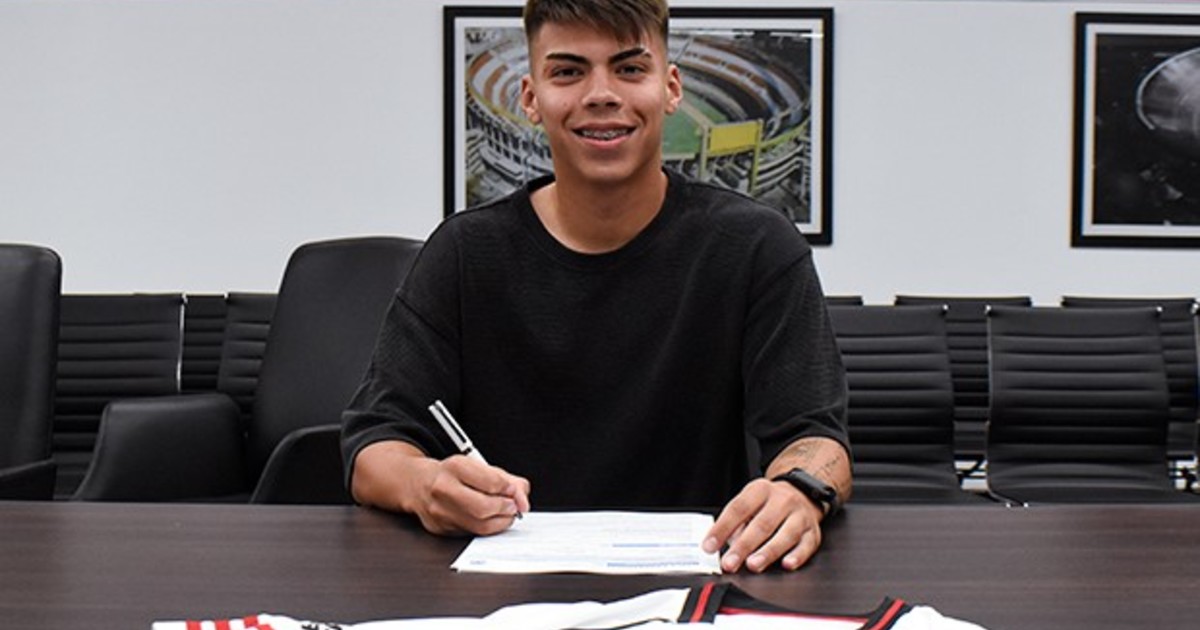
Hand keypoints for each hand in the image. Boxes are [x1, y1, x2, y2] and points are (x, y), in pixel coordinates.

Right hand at [350, 441, 530, 536]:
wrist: (415, 483)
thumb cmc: (450, 474)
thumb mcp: (478, 466)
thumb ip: (505, 478)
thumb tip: (522, 497)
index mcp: (454, 467)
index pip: (490, 481)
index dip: (510, 489)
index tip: (516, 492)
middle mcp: (443, 488)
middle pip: (483, 507)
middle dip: (505, 509)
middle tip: (513, 507)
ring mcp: (439, 511)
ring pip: (478, 525)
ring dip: (500, 522)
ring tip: (505, 514)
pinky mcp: (439, 528)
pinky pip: (470, 533)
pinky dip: (487, 528)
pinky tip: (490, 520)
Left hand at [702, 477, 822, 572]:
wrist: (803, 493)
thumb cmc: (769, 504)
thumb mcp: (750, 503)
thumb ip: (737, 523)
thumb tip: (727, 545)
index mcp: (760, 490)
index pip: (738, 509)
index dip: (722, 528)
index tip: (709, 546)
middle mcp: (782, 500)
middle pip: (761, 524)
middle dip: (743, 546)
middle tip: (730, 563)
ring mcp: (800, 516)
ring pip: (785, 535)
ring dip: (768, 552)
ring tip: (753, 565)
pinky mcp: (813, 532)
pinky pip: (806, 545)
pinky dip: (797, 556)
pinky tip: (786, 564)